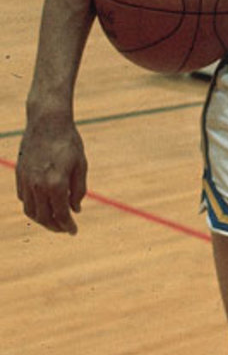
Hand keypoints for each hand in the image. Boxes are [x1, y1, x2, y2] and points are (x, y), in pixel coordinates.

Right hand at [16, 119, 87, 234]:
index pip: (61, 214)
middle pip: (44, 217)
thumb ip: (79, 190)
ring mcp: (26, 180)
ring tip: (53, 220)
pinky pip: (24, 198)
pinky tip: (43, 205)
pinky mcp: (20, 174)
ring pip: (30, 210)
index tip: (74, 232)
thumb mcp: (81, 166)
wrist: (47, 122)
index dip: (68, 226)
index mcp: (56, 184)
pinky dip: (33, 206)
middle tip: (65, 229)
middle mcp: (38, 185)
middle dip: (55, 226)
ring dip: (42, 219)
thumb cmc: (69, 143)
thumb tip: (75, 210)